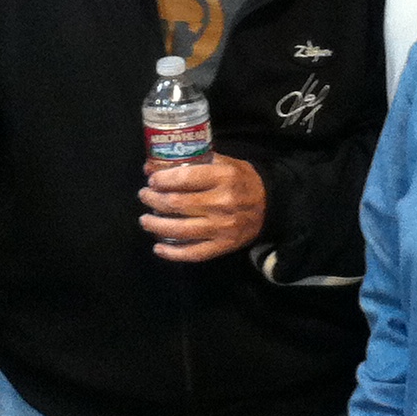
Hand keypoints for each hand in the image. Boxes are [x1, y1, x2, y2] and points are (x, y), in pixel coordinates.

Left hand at [138, 153, 265, 261]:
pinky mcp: (223, 246)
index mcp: (223, 177)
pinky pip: (193, 253)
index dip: (162, 180)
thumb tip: (154, 167)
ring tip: (145, 220)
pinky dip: (172, 253)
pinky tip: (158, 248)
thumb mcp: (225, 162)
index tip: (151, 180)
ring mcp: (221, 227)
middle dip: (153, 200)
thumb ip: (194, 162)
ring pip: (179, 230)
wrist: (272, 205)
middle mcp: (221, 203)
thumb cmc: (243, 180)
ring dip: (155, 225)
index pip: (184, 179)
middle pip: (176, 204)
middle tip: (144, 196)